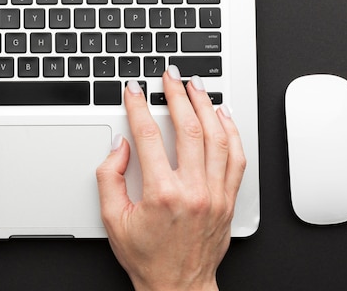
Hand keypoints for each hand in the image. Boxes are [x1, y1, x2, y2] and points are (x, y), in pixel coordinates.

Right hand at [96, 66, 245, 290]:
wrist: (178, 286)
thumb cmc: (146, 256)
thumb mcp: (112, 219)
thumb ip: (110, 177)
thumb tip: (120, 146)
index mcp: (161, 193)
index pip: (148, 135)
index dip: (139, 106)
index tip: (134, 90)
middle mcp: (193, 190)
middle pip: (188, 128)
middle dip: (177, 95)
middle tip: (170, 76)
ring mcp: (215, 194)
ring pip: (217, 137)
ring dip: (206, 106)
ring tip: (196, 86)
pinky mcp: (228, 200)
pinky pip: (236, 157)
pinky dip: (232, 132)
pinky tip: (224, 115)